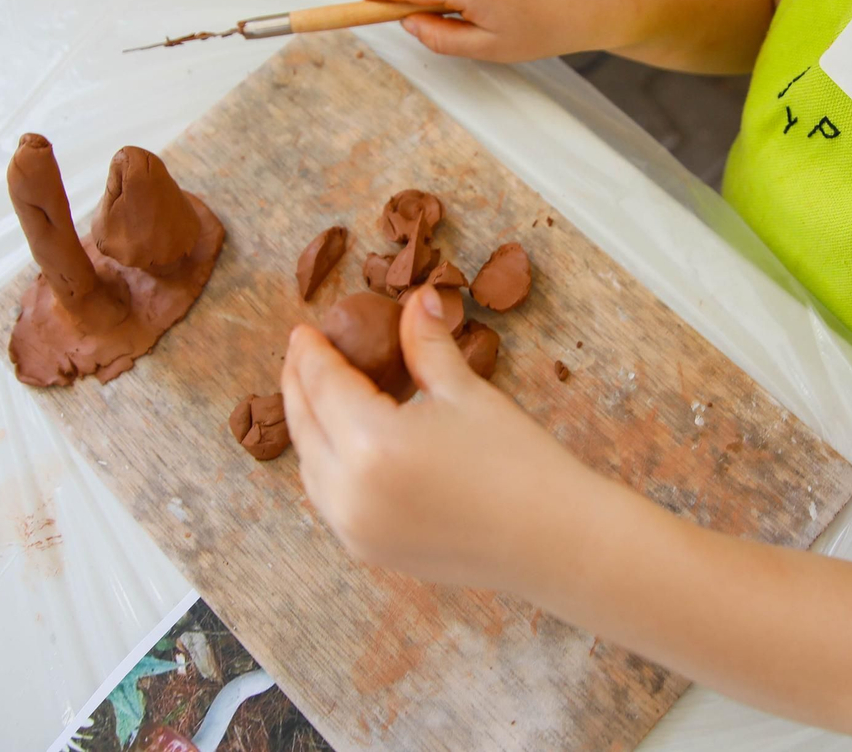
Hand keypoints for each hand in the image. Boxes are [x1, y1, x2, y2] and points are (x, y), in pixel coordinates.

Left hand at [281, 287, 598, 589]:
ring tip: (319, 392)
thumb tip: (416, 301)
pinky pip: (327, 499)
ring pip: (309, 466)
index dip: (312, 354)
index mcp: (373, 443)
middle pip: (305, 425)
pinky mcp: (368, 550)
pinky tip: (340, 441)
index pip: (323, 385)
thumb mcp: (466, 394)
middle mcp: (350, 492)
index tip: (307, 330)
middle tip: (304, 353)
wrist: (553, 540)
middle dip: (298, 384)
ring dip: (308, 425)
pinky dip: (324, 464)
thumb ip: (427, 345)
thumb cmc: (519, 463)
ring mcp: (355, 528)